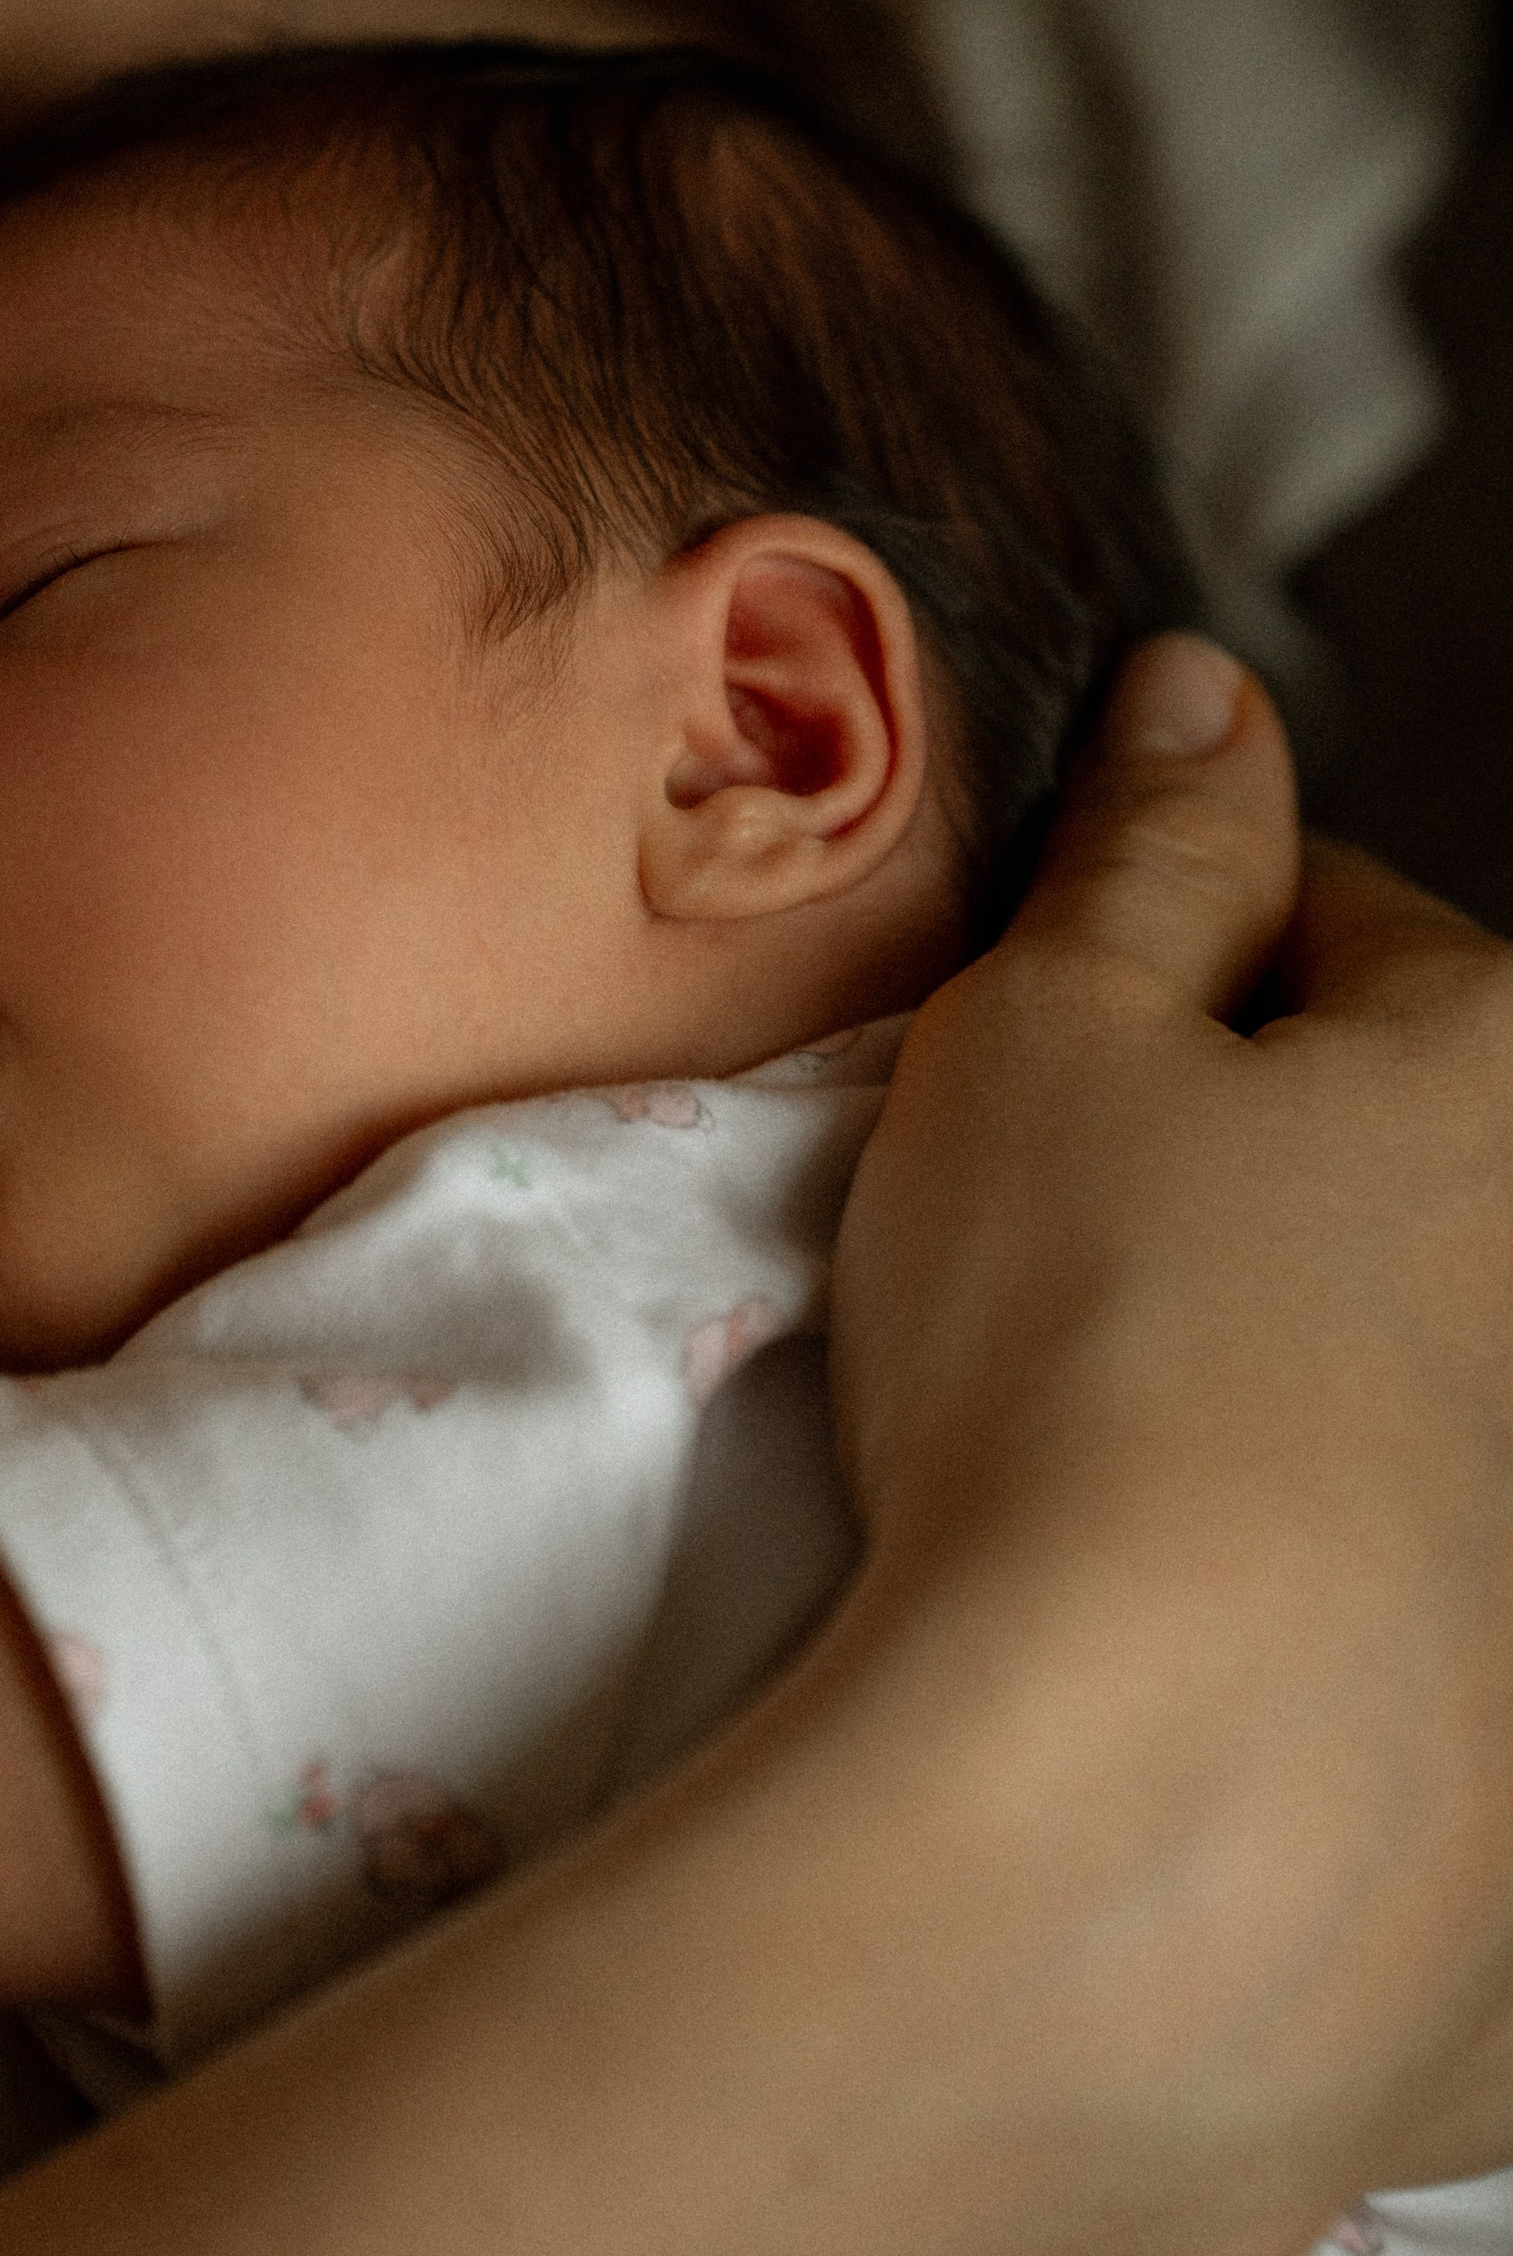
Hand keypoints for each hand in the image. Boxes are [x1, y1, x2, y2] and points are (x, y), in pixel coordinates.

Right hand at [832, 636, 1512, 2202]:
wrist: (1141, 1819)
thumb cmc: (1086, 1360)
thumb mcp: (1047, 1032)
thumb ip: (1145, 849)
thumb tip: (1201, 694)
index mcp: (1507, 1081)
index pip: (1339, 923)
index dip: (1162, 956)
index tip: (1052, 1038)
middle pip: (1393, 1155)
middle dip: (1239, 1168)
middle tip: (1058, 1246)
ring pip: (1402, 1370)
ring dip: (1281, 1375)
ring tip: (1104, 1451)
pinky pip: (1407, 1606)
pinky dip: (1309, 1593)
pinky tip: (1181, 1626)